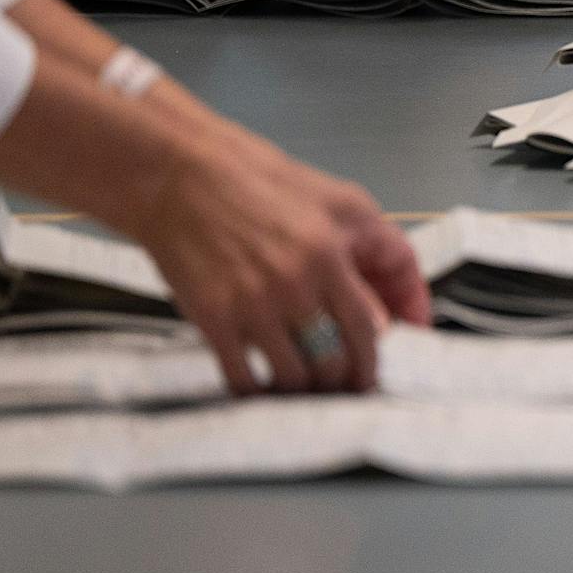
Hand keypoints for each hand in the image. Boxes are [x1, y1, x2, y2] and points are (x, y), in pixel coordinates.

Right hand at [129, 140, 428, 396]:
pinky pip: (243, 380)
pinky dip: (260, 393)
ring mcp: (251, 306)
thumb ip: (377, 251)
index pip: (367, 328)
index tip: (376, 372)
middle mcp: (293, 285)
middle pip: (334, 361)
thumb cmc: (264, 184)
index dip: (376, 359)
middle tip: (345, 386)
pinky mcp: (212, 319)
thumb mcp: (342, 202)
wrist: (182, 178)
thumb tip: (391, 313)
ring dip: (307, 391)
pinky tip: (267, 387)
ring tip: (310, 386)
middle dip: (345, 382)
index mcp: (330, 254)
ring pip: (294, 378)